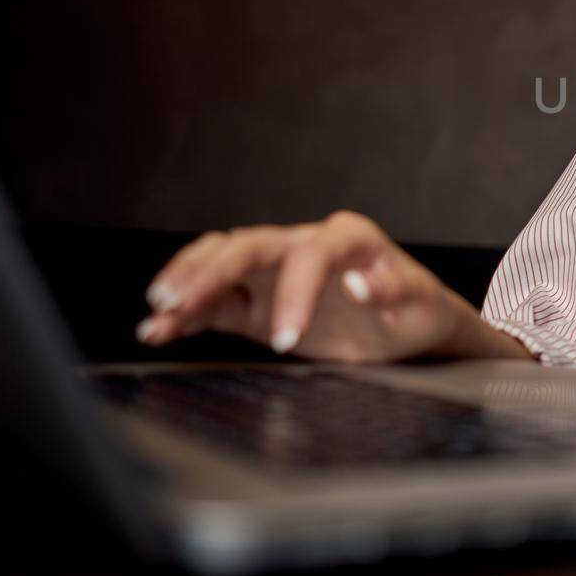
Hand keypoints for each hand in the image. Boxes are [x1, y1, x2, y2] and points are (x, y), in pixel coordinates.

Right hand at [135, 210, 466, 362]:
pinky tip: (158, 331)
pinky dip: (186, 315)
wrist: (408, 326)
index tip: (287, 338)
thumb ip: (393, 291)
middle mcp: (304, 245)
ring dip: (186, 284)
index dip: (294, 292)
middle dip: (208, 272)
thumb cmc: (417, 309)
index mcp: (347, 237)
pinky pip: (215, 304)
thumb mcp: (419, 304)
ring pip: (220, 264)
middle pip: (247, 245)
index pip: (309, 254)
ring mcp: (276, 273)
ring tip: (157, 313)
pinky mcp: (258, 304)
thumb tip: (361, 282)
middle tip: (176, 303)